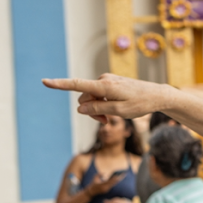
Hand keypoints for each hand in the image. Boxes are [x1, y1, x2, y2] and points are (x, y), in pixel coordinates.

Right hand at [43, 74, 175, 123]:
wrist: (157, 95)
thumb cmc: (140, 104)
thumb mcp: (119, 111)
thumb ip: (98, 109)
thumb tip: (80, 107)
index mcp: (104, 86)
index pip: (77, 85)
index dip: (59, 84)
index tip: (45, 81)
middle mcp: (103, 80)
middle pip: (84, 98)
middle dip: (90, 110)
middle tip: (106, 121)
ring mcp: (107, 81)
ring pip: (91, 98)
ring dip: (97, 109)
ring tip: (111, 117)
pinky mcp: (110, 84)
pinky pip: (99, 96)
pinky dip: (103, 105)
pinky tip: (113, 111)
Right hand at [88, 172, 126, 196]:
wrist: (91, 192)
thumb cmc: (93, 184)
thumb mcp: (94, 177)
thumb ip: (99, 174)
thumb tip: (104, 173)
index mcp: (102, 185)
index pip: (110, 181)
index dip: (114, 178)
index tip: (118, 175)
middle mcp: (105, 188)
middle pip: (113, 183)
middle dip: (118, 178)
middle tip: (123, 174)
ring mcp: (106, 189)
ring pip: (113, 184)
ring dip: (117, 180)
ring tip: (121, 176)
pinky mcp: (107, 190)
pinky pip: (112, 185)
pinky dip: (115, 182)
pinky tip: (118, 179)